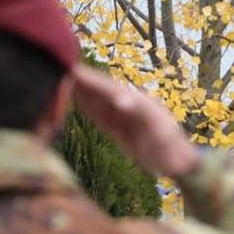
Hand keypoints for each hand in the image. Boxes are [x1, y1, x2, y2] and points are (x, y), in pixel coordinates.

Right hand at [70, 65, 200, 176]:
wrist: (179, 165)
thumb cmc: (171, 148)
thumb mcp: (158, 130)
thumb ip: (139, 112)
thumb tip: (118, 97)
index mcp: (136, 102)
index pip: (107, 87)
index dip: (88, 79)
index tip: (68, 68)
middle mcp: (129, 106)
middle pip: (99, 91)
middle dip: (79, 80)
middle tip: (54, 67)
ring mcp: (124, 117)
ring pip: (97, 101)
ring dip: (79, 91)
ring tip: (59, 80)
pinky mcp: (121, 130)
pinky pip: (100, 115)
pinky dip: (86, 106)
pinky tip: (77, 100)